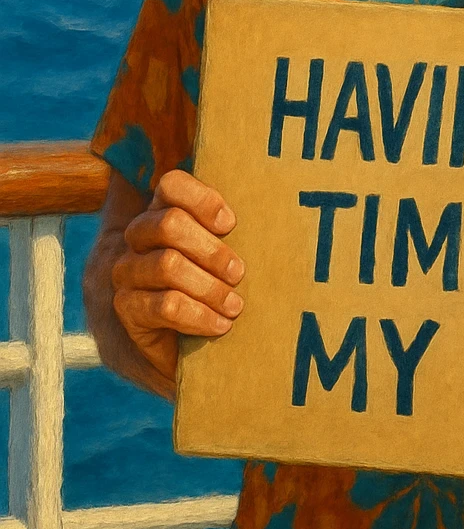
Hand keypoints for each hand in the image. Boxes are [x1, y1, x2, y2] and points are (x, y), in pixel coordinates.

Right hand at [110, 169, 243, 390]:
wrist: (185, 344)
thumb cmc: (215, 286)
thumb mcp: (223, 253)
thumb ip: (231, 229)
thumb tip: (270, 207)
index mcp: (163, 211)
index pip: (171, 185)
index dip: (202, 200)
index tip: (230, 224)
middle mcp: (139, 236)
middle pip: (169, 224)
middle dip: (212, 250)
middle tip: (238, 273)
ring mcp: (128, 270)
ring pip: (168, 266)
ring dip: (210, 288)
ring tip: (235, 306)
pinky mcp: (127, 307)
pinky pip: (165, 306)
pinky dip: (200, 316)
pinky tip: (221, 324)